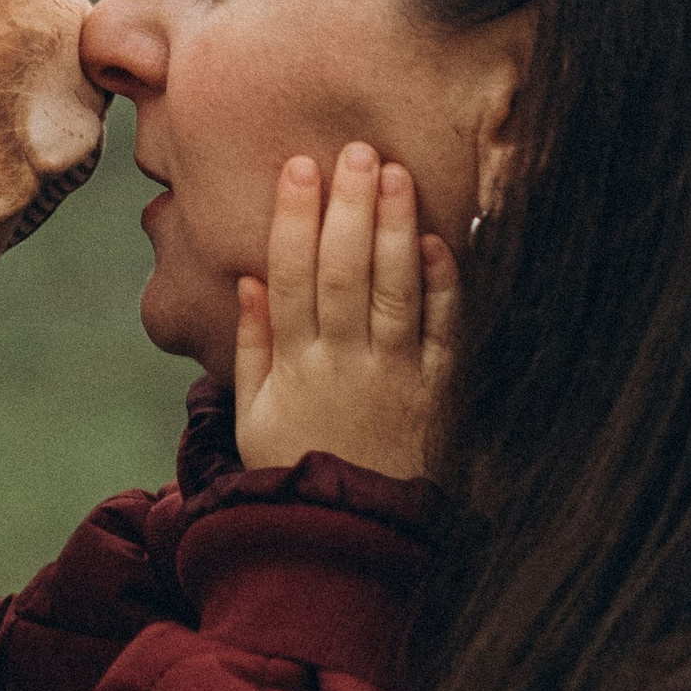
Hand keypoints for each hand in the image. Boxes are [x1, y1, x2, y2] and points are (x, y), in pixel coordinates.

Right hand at [233, 144, 451, 483]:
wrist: (352, 539)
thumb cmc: (295, 466)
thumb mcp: (253, 414)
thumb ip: (252, 345)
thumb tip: (248, 279)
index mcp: (292, 365)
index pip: (290, 276)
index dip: (294, 218)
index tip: (299, 166)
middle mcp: (341, 363)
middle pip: (343, 272)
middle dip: (348, 208)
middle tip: (356, 151)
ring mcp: (393, 375)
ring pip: (394, 290)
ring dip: (394, 229)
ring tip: (394, 173)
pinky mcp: (436, 391)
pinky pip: (442, 330)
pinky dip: (442, 285)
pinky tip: (438, 239)